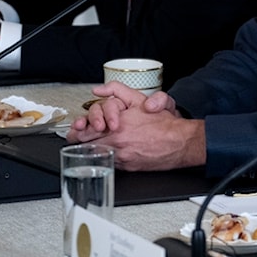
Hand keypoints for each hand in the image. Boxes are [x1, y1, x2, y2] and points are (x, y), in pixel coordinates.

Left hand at [66, 81, 203, 169]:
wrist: (178, 142)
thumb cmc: (162, 123)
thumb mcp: (139, 98)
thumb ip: (116, 90)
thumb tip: (98, 90)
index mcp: (117, 124)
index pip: (86, 129)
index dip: (78, 129)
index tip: (78, 127)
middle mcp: (116, 141)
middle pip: (86, 144)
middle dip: (80, 139)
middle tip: (78, 136)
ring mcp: (120, 156)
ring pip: (95, 154)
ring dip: (91, 149)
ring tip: (91, 144)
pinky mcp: (125, 166)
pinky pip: (108, 162)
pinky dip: (105, 157)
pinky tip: (108, 152)